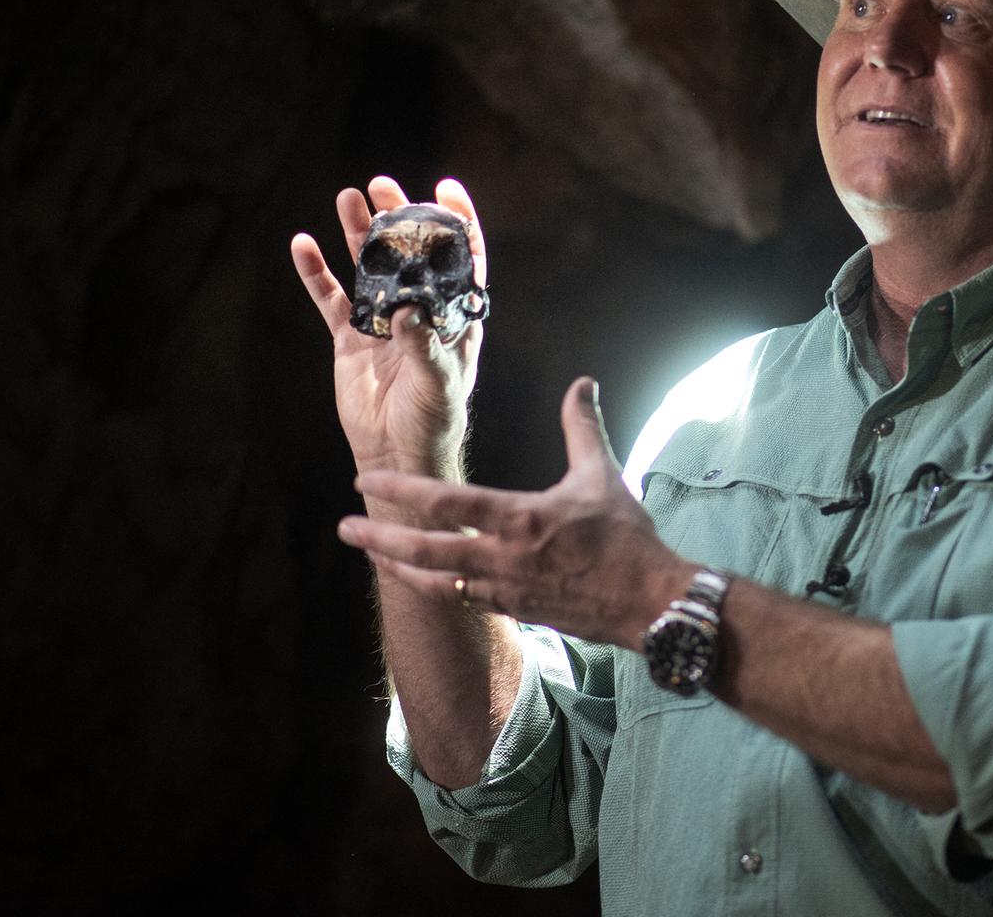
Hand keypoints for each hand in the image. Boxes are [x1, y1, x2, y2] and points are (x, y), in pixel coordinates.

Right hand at [291, 176, 487, 475]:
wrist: (397, 454)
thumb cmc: (433, 420)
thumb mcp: (439, 383)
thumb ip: (425, 347)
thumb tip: (408, 313)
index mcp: (454, 316)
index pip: (462, 259)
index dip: (456, 223)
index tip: (446, 188)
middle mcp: (419, 310)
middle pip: (409, 252)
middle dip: (398, 217)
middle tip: (383, 186)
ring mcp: (383, 321)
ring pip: (368, 267)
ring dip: (357, 233)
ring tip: (348, 196)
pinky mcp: (350, 338)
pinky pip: (331, 299)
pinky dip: (315, 273)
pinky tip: (302, 244)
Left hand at [339, 377, 688, 646]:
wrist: (648, 601)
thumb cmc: (626, 537)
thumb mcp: (603, 475)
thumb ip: (583, 427)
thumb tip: (582, 383)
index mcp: (520, 518)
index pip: (446, 502)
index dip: (401, 489)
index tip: (365, 480)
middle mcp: (503, 557)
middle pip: (425, 550)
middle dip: (380, 538)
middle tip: (344, 528)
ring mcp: (505, 588)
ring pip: (436, 582)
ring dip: (399, 567)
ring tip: (371, 556)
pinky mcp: (515, 609)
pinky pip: (462, 599)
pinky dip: (435, 588)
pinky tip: (421, 579)